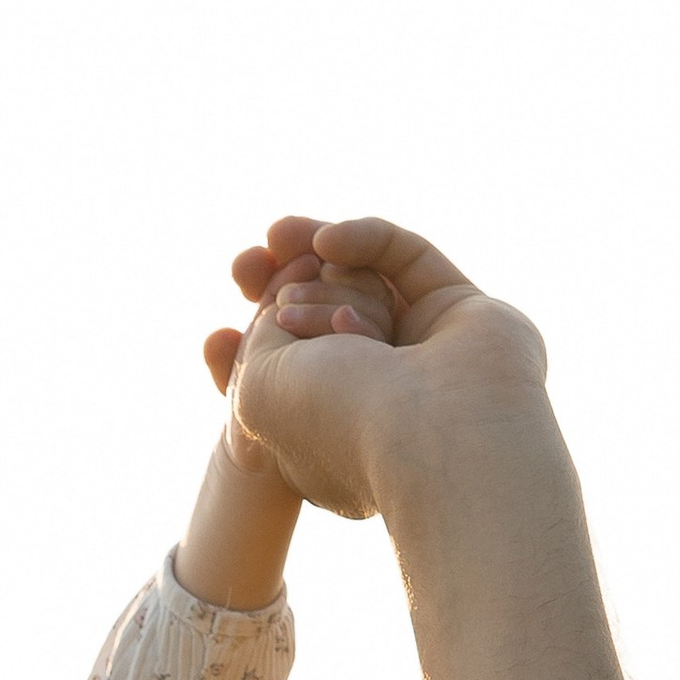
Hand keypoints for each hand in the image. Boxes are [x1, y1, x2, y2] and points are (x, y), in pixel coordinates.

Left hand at [208, 217, 549, 525]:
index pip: (287, 380)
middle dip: (276, 291)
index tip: (216, 339)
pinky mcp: (462, 312)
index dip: (248, 349)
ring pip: (361, 286)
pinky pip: (404, 256)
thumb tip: (297, 297)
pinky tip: (326, 242)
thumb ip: (261, 338)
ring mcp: (425, 356)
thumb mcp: (257, 385)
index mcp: (330, 440)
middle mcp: (381, 400)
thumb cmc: (340, 422)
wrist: (433, 433)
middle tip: (243, 268)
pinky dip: (362, 239)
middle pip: (321, 323)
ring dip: (316, 270)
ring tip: (286, 262)